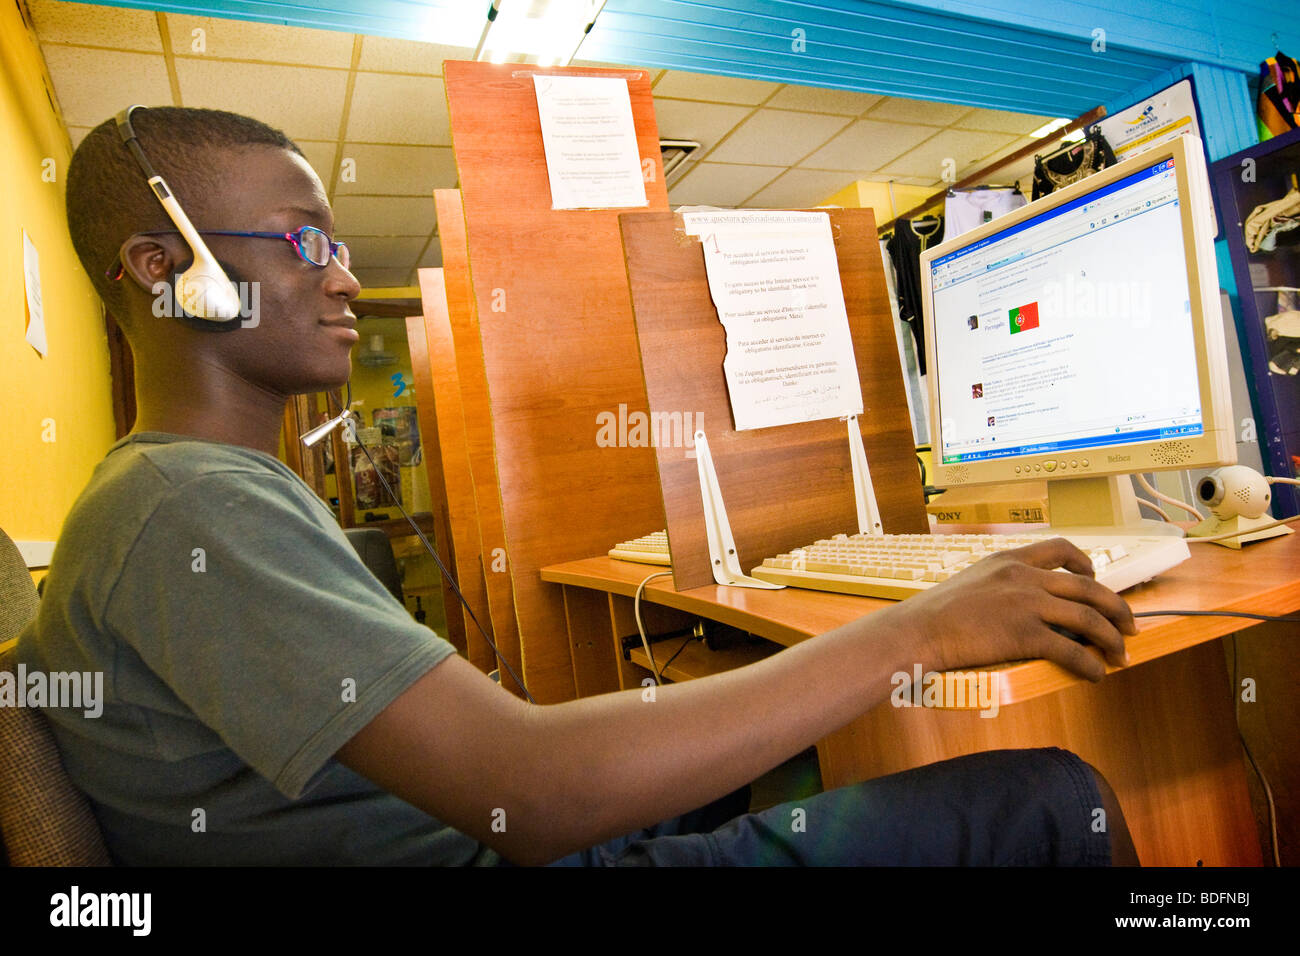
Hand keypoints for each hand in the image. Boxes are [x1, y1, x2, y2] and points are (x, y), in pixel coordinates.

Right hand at [894, 537, 1135, 680]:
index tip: (1097, 575)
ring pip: (1090, 619)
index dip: (1087, 562)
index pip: (1061, 549)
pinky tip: (1095, 675)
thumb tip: (1025, 605)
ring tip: (1122, 656)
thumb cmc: (934, 614)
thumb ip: (1000, 585)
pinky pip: (1072, 650)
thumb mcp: (970, 582)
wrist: (918, 630)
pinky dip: (1090, 665)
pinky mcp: (1026, 634)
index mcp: (1008, 560)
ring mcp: (1027, 604)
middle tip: (1130, 626)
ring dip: (1112, 640)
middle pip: (1089, 587)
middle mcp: (1024, 577)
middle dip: (1117, 609)